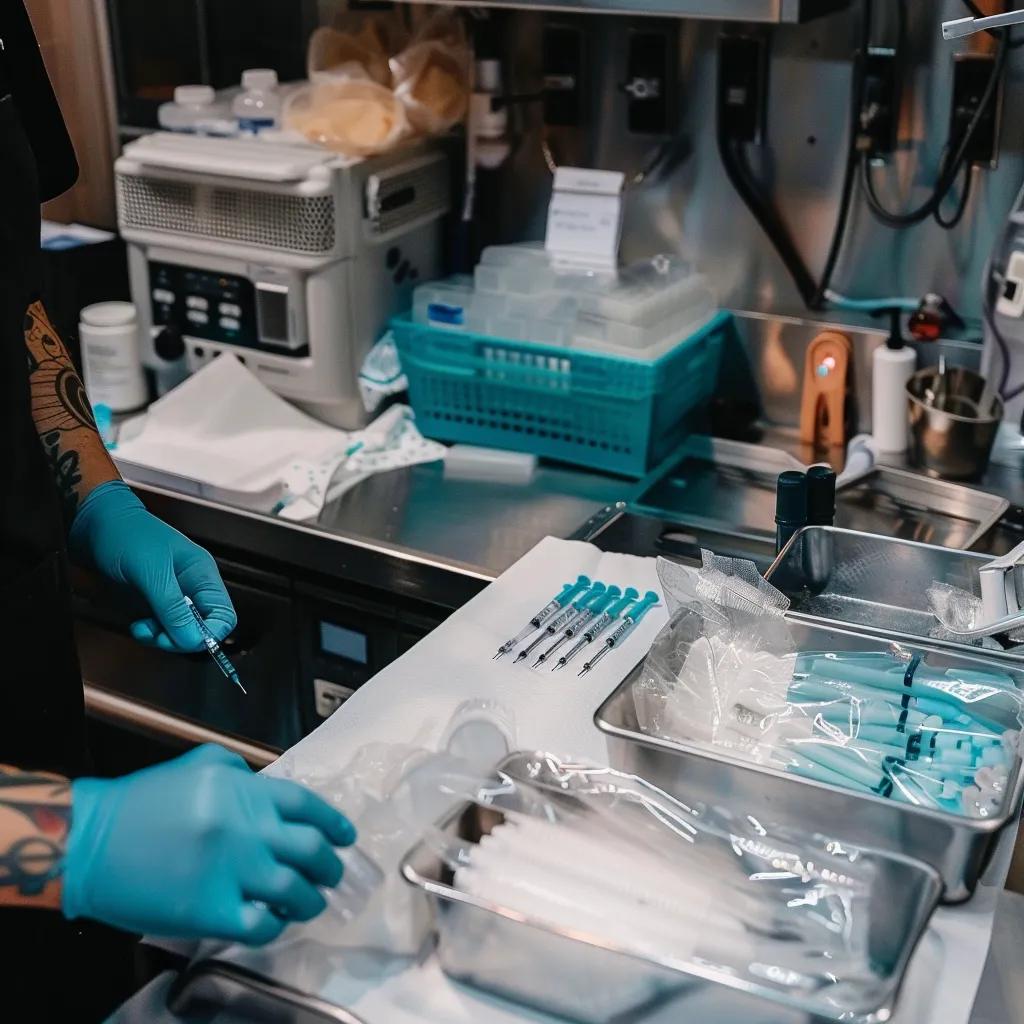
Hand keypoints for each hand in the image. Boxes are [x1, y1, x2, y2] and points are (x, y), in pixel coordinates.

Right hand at [63, 745, 355, 944]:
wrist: (90, 842)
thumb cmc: (140, 803)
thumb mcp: (197, 765)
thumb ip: (240, 773)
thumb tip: (268, 790)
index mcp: (244, 792)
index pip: (307, 807)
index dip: (333, 823)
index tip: (345, 837)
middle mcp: (245, 829)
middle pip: (310, 850)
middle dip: (329, 865)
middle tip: (331, 874)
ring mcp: (230, 872)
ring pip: (295, 891)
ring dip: (310, 900)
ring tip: (309, 902)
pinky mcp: (210, 911)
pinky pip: (262, 925)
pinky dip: (275, 925)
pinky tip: (272, 920)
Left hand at [69, 480, 235, 651]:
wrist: (94, 526)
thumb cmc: (126, 534)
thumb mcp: (151, 572)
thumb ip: (172, 607)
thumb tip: (193, 638)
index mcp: (201, 574)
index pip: (223, 614)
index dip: (211, 632)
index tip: (188, 640)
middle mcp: (191, 587)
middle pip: (203, 628)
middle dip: (181, 638)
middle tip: (160, 637)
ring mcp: (172, 596)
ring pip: (181, 632)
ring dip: (162, 637)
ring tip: (143, 628)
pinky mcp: (153, 603)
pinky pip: (161, 629)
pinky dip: (150, 633)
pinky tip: (139, 625)